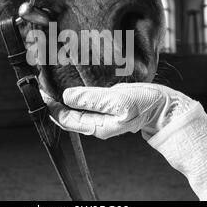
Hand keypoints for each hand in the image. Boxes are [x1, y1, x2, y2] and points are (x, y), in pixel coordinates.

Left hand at [42, 83, 196, 139]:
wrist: (165, 107)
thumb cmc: (146, 104)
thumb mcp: (119, 100)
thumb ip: (93, 100)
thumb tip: (67, 98)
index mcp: (97, 126)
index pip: (64, 118)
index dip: (50, 104)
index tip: (41, 88)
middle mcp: (96, 123)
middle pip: (66, 113)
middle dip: (53, 99)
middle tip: (44, 81)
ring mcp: (101, 115)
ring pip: (74, 107)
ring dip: (63, 95)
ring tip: (54, 80)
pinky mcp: (106, 106)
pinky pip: (85, 101)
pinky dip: (76, 92)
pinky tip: (73, 82)